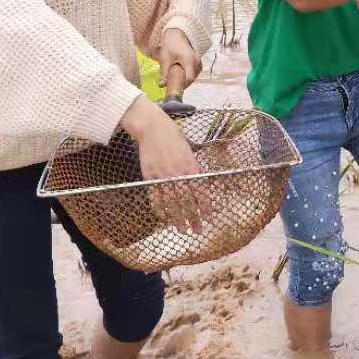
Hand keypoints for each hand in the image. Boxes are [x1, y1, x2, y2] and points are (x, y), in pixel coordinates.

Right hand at [122, 96, 204, 232]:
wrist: (153, 128)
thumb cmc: (174, 138)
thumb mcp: (189, 151)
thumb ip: (194, 167)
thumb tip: (200, 183)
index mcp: (191, 166)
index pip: (200, 190)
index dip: (204, 204)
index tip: (208, 216)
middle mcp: (178, 173)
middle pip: (187, 200)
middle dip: (193, 217)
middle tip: (197, 230)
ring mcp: (163, 175)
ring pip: (171, 202)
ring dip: (177, 218)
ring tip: (182, 230)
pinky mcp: (150, 176)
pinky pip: (155, 196)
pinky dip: (160, 208)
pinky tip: (165, 218)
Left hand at [156, 28, 200, 89]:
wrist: (176, 34)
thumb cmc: (170, 45)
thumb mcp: (165, 59)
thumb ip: (164, 73)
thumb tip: (161, 85)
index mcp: (189, 61)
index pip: (189, 78)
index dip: (182, 85)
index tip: (174, 87)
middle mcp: (197, 62)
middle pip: (192, 78)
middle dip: (182, 83)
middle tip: (172, 84)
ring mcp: (199, 62)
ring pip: (193, 76)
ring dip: (185, 79)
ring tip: (175, 79)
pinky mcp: (198, 62)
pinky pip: (194, 72)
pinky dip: (188, 75)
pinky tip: (180, 74)